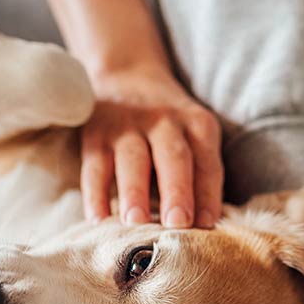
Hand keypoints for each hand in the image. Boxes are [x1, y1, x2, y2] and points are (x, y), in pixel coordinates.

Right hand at [81, 64, 222, 227]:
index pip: (207, 164)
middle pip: (173, 157)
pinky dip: (95, 194)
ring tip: (135, 222)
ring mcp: (127, 125)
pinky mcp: (95, 133)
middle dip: (177, 190)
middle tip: (177, 223)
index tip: (207, 226)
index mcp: (198, 125)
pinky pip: (94, 166)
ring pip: (132, 160)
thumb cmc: (170, 126)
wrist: (127, 77)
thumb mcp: (194, 135)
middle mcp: (165, 121)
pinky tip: (98, 219)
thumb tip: (204, 226)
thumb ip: (200, 174)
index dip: (209, 195)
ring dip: (134, 192)